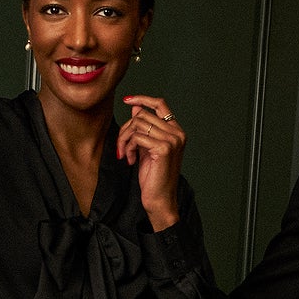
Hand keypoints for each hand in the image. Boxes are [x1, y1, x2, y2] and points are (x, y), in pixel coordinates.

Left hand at [118, 94, 184, 229]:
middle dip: (126, 129)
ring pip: (137, 124)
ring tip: (125, 154)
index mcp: (176, 131)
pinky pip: (136, 137)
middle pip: (142, 115)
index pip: (160, 104)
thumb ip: (143, 128)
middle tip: (122, 146)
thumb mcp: (146, 147)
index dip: (142, 98)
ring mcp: (172, 140)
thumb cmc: (154, 177)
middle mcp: (177, 133)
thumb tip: (135, 107)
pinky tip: (129, 160)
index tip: (127, 100)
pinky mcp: (163, 148)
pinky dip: (128, 147)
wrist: (160, 199)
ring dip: (125, 139)